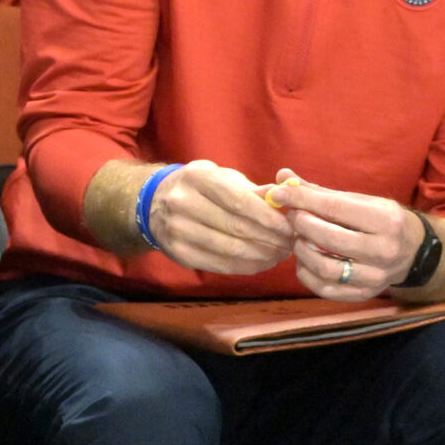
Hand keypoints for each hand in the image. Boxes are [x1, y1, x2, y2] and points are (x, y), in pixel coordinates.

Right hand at [146, 160, 295, 273]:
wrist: (154, 204)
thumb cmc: (200, 188)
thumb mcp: (223, 178)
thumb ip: (254, 190)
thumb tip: (286, 201)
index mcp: (197, 177)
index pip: (240, 201)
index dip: (268, 217)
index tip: (289, 227)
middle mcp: (182, 203)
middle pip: (236, 228)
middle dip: (270, 239)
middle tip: (290, 244)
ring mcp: (177, 230)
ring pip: (230, 250)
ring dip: (261, 256)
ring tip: (280, 255)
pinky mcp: (178, 253)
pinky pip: (219, 265)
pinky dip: (245, 266)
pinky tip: (261, 263)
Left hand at [269, 174, 422, 300]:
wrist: (414, 252)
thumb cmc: (382, 221)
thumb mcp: (361, 201)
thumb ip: (321, 192)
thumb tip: (283, 177)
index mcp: (386, 220)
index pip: (335, 208)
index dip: (302, 200)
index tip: (279, 193)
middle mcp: (384, 250)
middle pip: (329, 239)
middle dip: (301, 225)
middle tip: (292, 217)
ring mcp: (375, 277)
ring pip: (325, 268)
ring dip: (302, 251)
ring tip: (298, 238)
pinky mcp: (364, 294)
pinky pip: (325, 288)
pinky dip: (306, 273)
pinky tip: (305, 259)